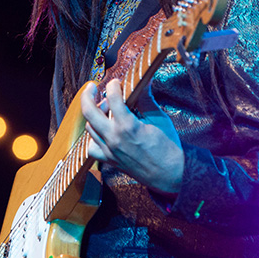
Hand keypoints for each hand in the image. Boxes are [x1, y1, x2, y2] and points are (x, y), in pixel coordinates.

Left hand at [81, 79, 183, 194]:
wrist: (170, 175)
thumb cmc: (168, 148)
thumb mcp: (159, 119)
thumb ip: (146, 100)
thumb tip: (143, 82)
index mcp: (128, 126)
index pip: (112, 98)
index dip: (113, 86)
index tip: (116, 82)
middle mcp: (114, 138)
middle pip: (89, 112)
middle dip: (88, 95)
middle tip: (92, 86)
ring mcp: (109, 151)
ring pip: (89, 127)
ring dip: (93, 115)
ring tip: (103, 108)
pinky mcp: (109, 161)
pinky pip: (92, 147)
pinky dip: (94, 137)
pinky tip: (102, 131)